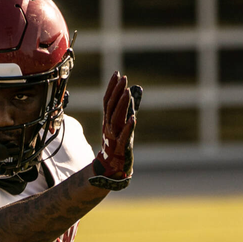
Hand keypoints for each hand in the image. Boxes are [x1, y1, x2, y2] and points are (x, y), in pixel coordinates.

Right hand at [91, 73, 141, 190]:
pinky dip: (128, 128)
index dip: (112, 87)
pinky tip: (133, 119)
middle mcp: (108, 126)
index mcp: (107, 120)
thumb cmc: (117, 144)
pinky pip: (123, 136)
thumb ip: (128, 108)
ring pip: (115, 119)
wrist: (110, 167)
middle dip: (116, 92)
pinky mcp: (120, 147)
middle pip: (110, 107)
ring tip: (127, 92)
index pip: (107, 100)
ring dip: (121, 105)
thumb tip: (136, 90)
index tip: (117, 74)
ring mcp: (112, 137)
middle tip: (123, 78)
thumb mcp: (122, 124)